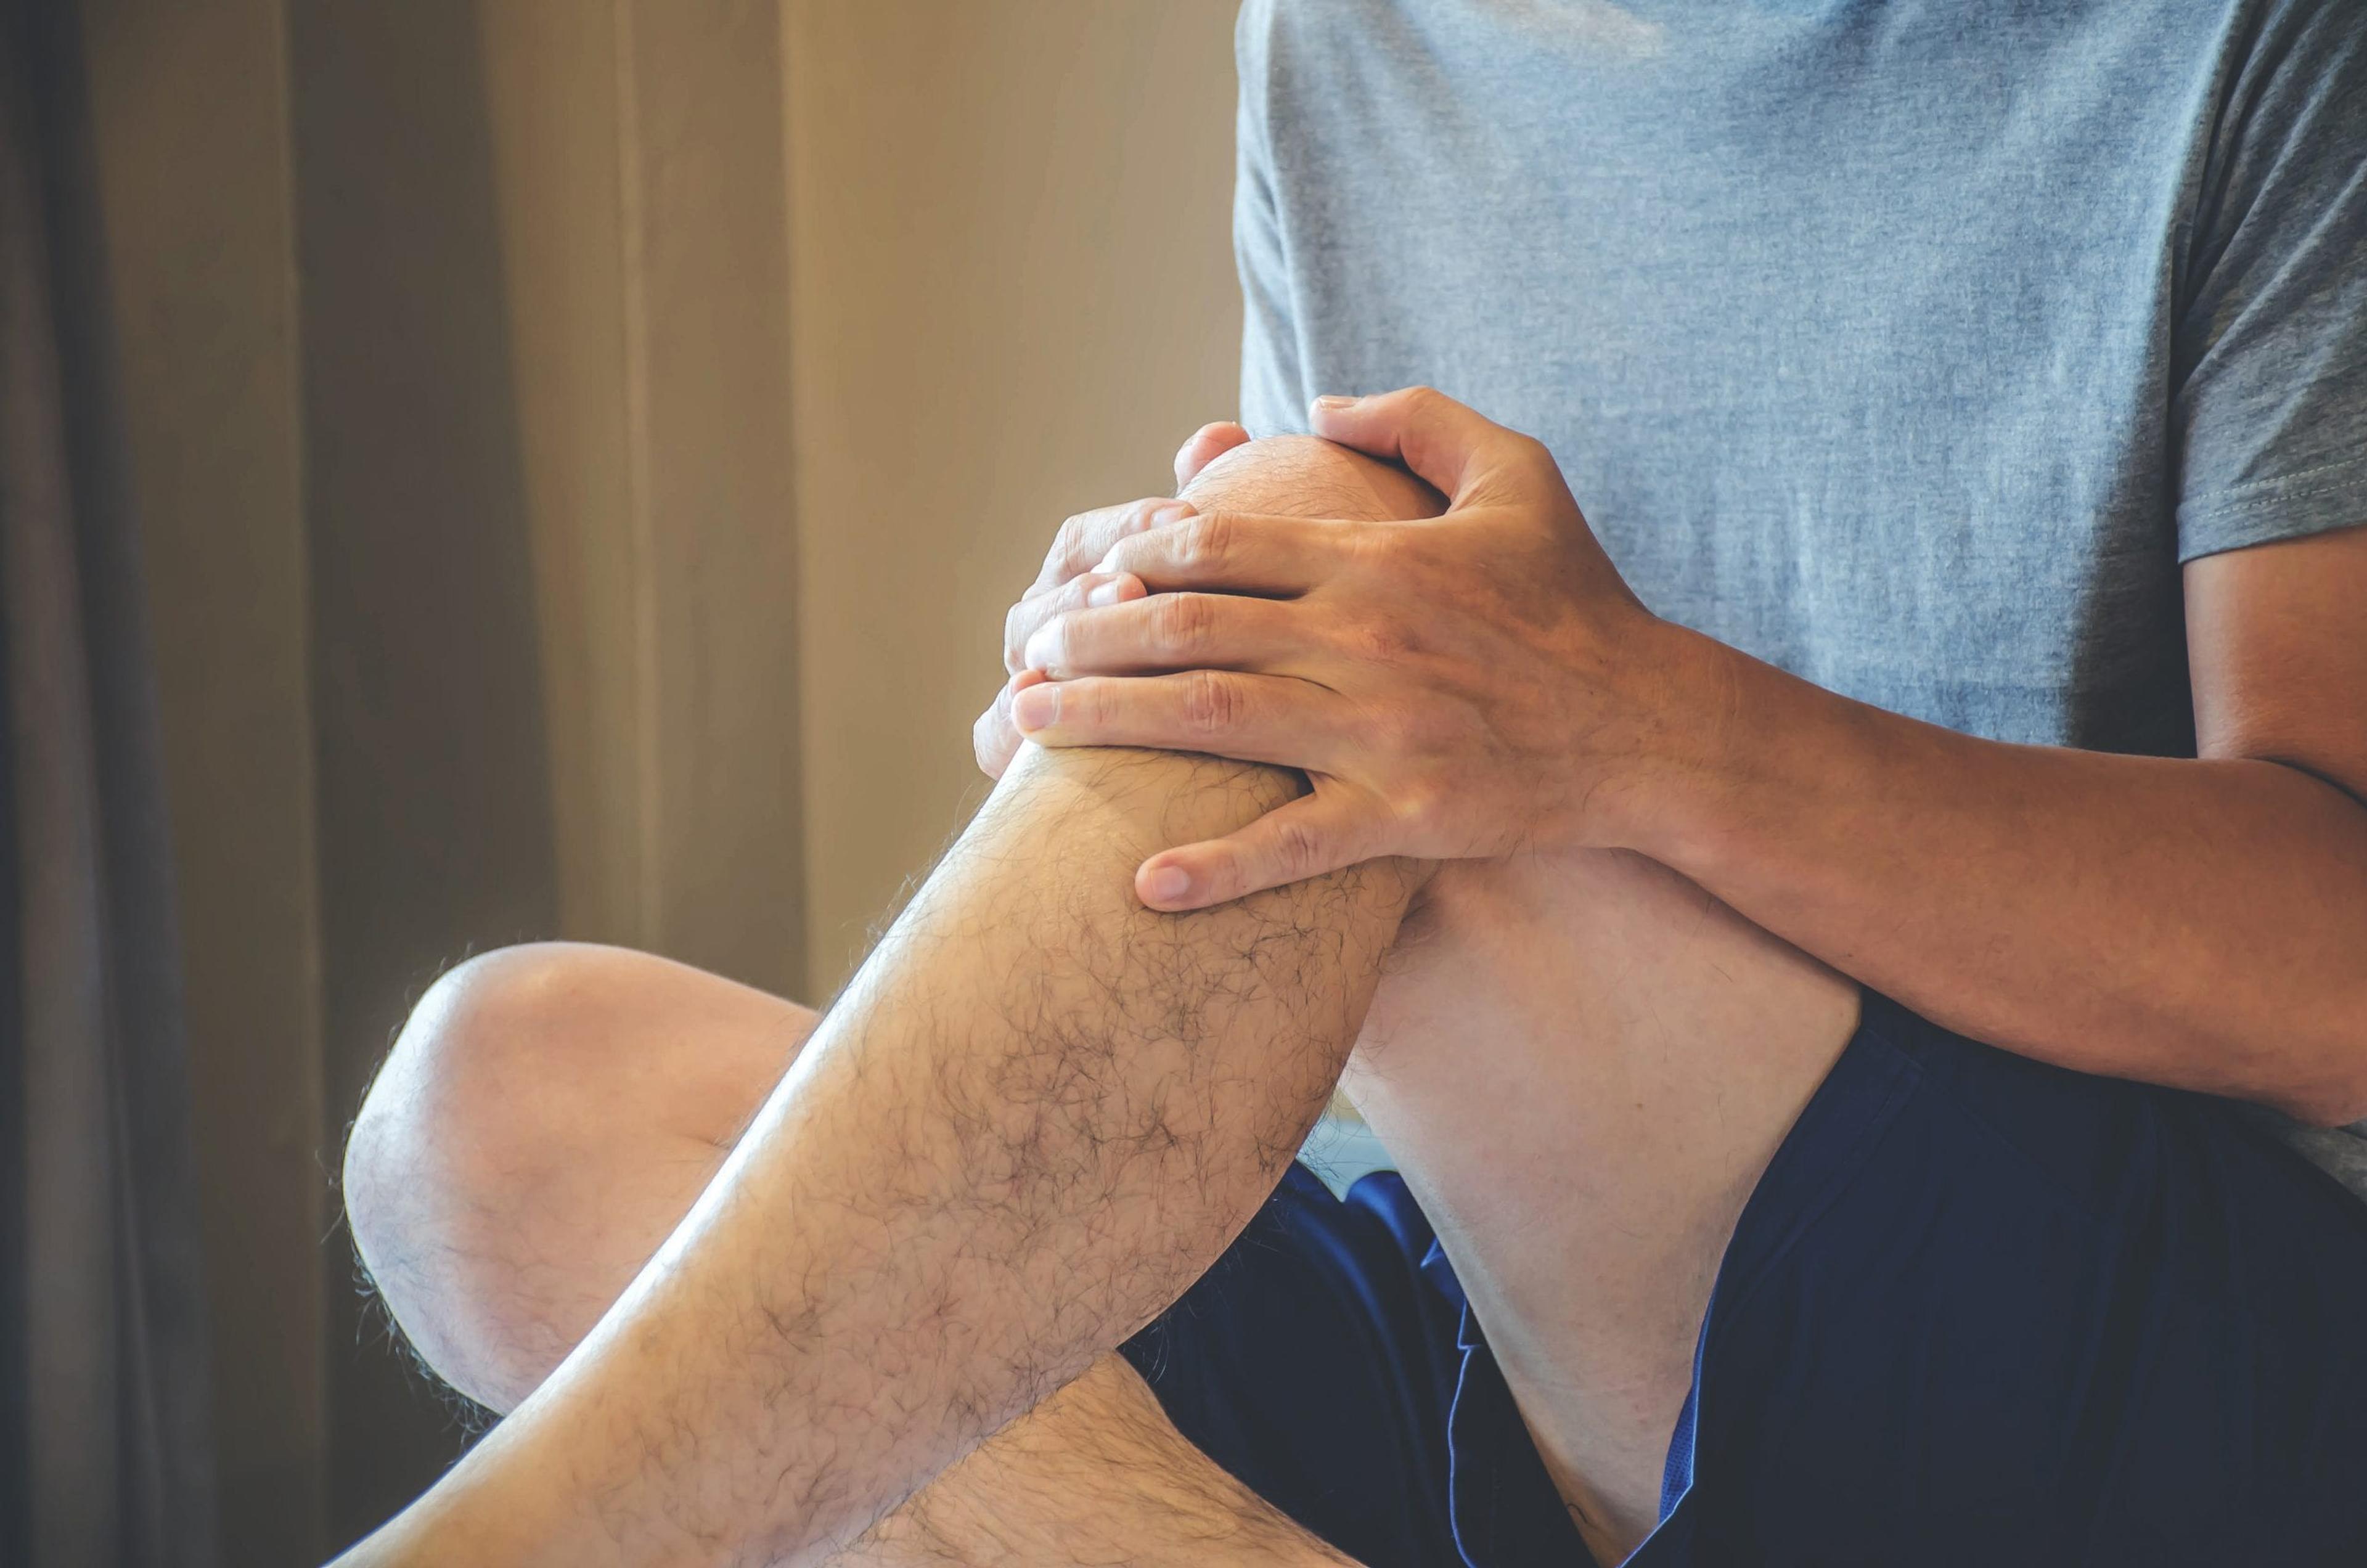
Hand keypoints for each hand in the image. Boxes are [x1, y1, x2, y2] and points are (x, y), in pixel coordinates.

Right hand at [974, 421, 1251, 776]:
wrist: (1254, 768)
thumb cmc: (1244, 668)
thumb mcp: (1243, 592)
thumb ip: (1226, 521)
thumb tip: (1216, 439)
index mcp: (1091, 586)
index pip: (1084, 542)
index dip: (1125, 528)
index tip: (1186, 512)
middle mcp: (1057, 635)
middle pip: (1045, 596)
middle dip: (1087, 588)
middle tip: (1133, 582)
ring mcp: (1043, 691)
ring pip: (1020, 653)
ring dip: (1055, 644)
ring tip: (1102, 646)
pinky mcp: (1025, 753)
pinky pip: (996, 735)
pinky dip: (1007, 726)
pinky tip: (1028, 715)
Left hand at [1005, 388, 1696, 910]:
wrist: (1649, 725)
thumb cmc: (1577, 598)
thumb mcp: (1519, 472)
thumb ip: (1417, 418)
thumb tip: (1318, 399)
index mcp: (1376, 560)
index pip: (1221, 544)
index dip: (1132, 556)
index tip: (1081, 576)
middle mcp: (1366, 642)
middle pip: (1192, 628)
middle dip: (1089, 638)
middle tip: (1024, 650)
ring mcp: (1382, 734)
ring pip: (1215, 721)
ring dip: (1107, 724)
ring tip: (1022, 726)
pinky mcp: (1406, 817)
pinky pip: (1293, 845)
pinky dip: (1215, 870)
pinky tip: (1142, 885)